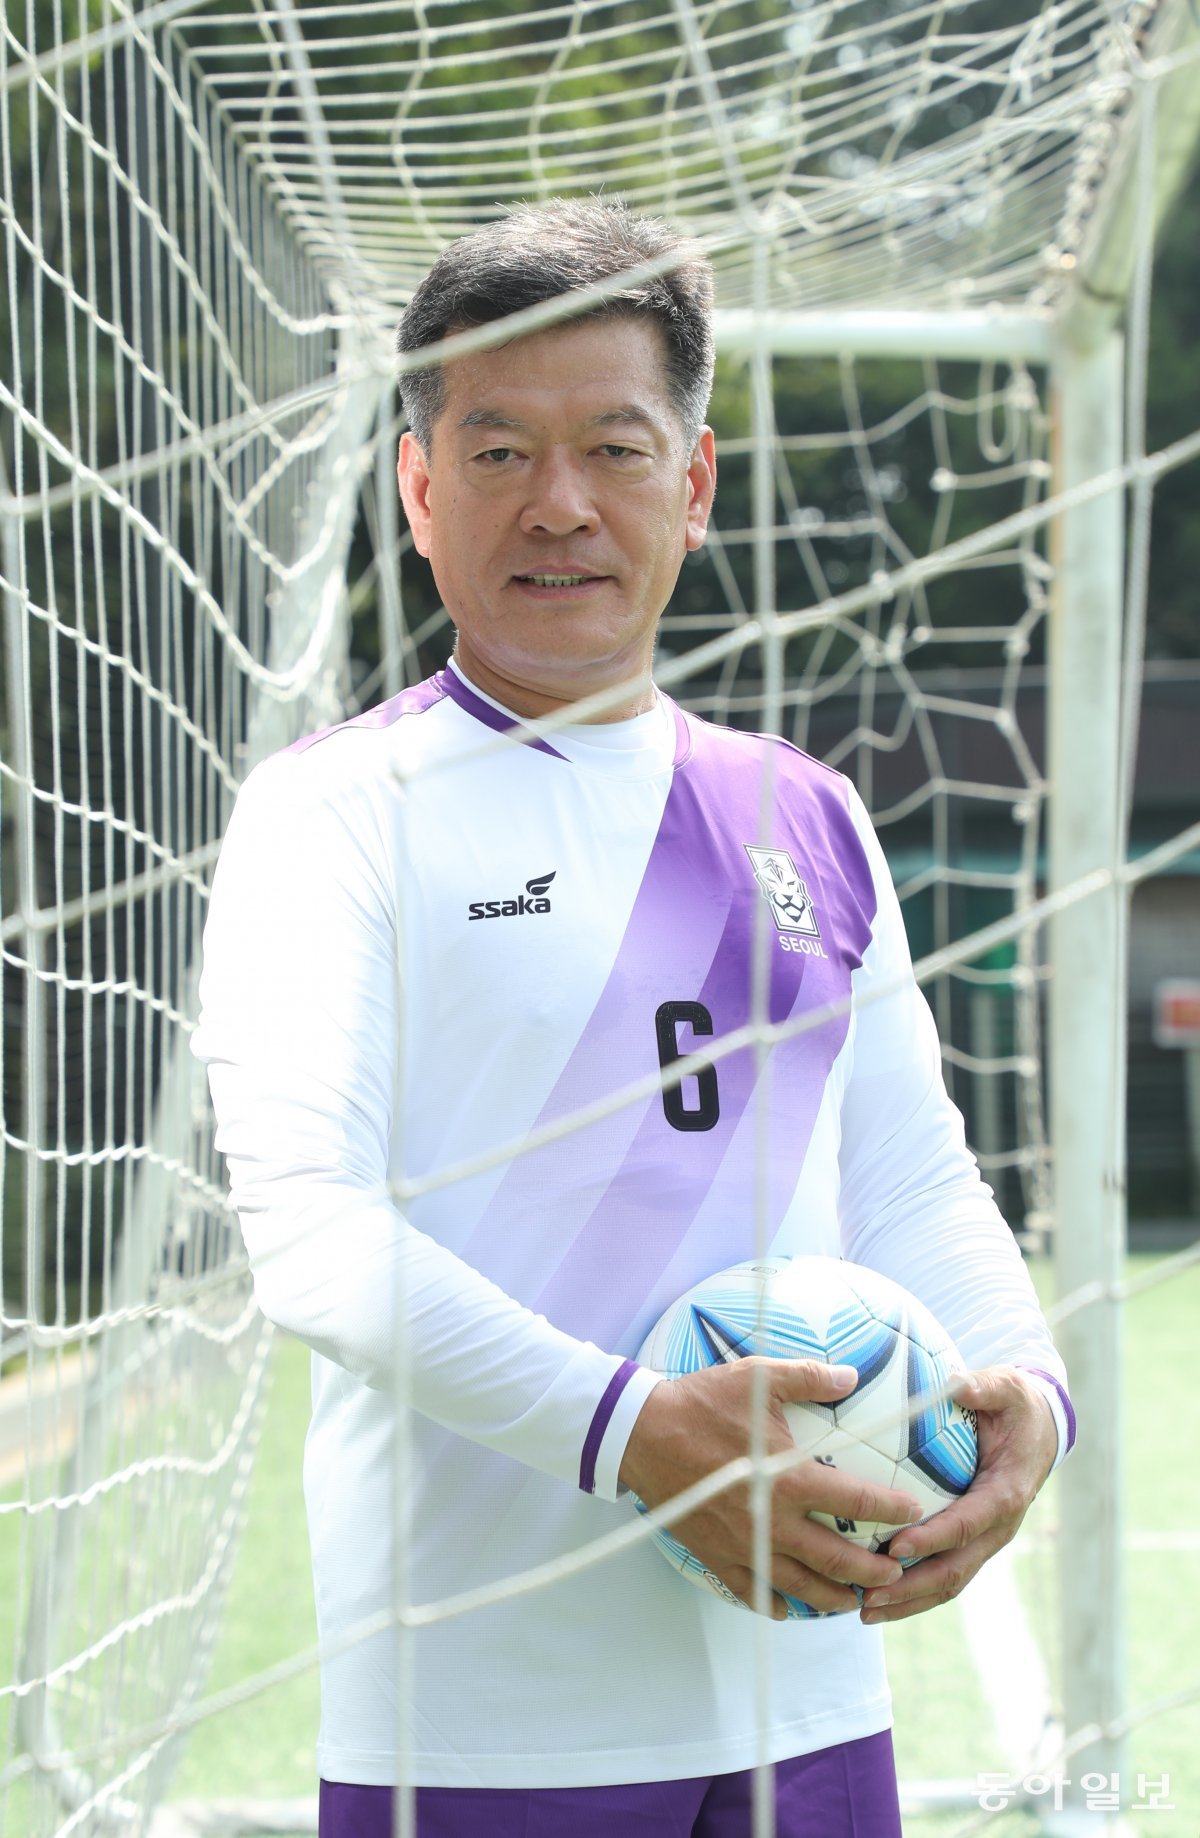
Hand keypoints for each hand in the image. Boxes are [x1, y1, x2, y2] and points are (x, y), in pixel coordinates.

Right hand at [619, 1358, 924, 1620]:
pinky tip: (788, 1608)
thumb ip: (808, 1377)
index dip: (890, 1510)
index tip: (915, 1513)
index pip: (853, 1502)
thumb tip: (851, 1375)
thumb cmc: (702, 1402)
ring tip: (854, 1602)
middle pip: (833, 1559)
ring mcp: (742, 1543)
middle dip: (871, 1572)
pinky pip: (749, 1589)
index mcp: (786, 1479)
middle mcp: (770, 1520)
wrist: (641, 1434)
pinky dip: (773, 1603)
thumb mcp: (757, 1377)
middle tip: (897, 1575)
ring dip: (831, 1597)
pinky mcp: (714, 1554)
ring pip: (796, 1584)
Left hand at [859, 1365, 1058, 1625]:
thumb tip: (956, 1384)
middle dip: (912, 1589)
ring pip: (949, 1583)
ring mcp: (987, 1540)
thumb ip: (984, 1387)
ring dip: (908, 1601)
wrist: (1040, 1427)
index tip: (896, 1547)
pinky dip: (913, 1592)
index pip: (967, 1524)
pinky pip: (945, 1574)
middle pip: (955, 1570)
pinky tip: (876, 1597)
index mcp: (1005, 1493)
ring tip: (864, 1612)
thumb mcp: (1006, 1387)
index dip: (933, 1538)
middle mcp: (998, 1527)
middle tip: (868, 1598)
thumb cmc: (1015, 1404)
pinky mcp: (974, 1543)